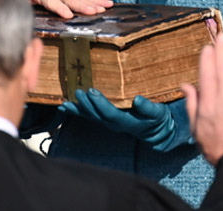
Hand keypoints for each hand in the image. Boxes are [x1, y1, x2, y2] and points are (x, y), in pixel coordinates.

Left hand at [59, 89, 189, 150]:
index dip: (100, 103)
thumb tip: (137, 99)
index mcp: (127, 122)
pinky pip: (87, 116)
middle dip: (86, 104)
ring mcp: (107, 123)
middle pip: (97, 115)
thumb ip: (148, 108)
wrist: (155, 131)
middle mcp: (114, 124)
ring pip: (89, 117)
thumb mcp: (157, 112)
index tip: (92, 92)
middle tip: (77, 91)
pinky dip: (75, 111)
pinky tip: (64, 106)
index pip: (110, 113)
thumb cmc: (156, 118)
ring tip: (65, 103)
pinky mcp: (104, 119)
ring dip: (77, 109)